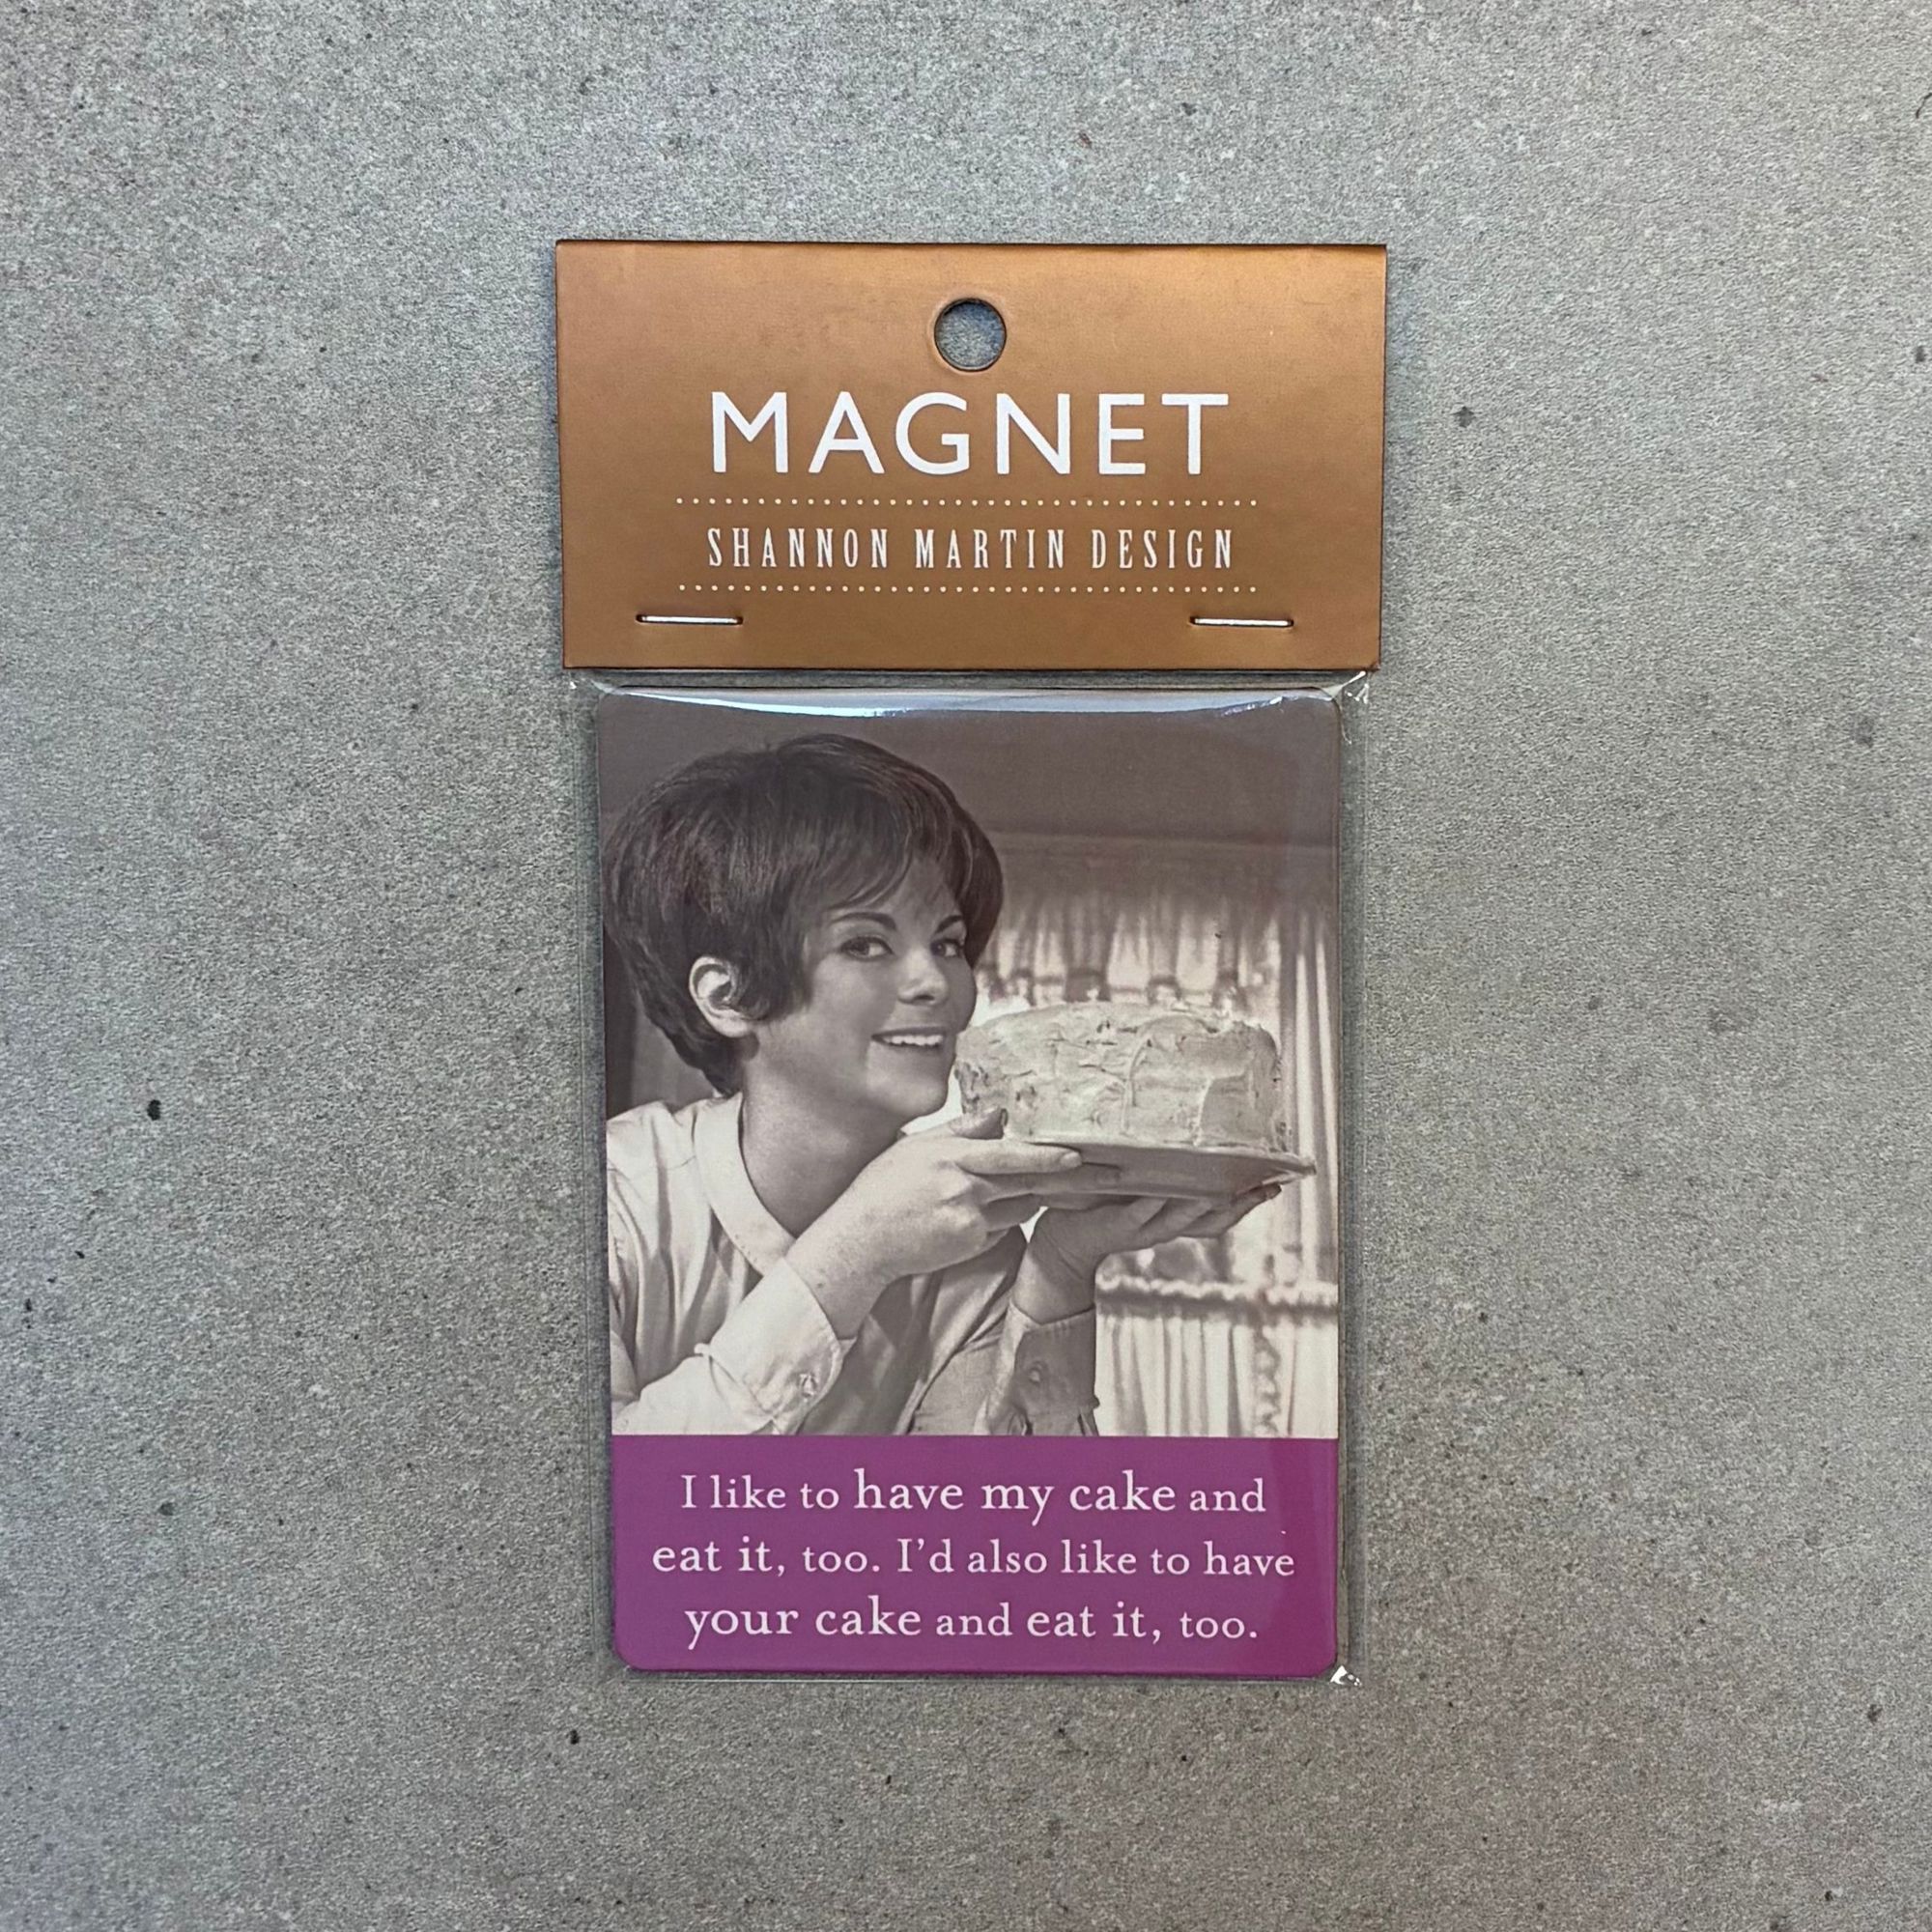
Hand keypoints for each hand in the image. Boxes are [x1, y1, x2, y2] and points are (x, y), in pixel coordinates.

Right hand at [787, 1109, 1112, 1334]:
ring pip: (1019, 1206)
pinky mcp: (970, 1244)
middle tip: (1112, 1176)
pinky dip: (999, 1218)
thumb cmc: (883, 1187)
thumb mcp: (918, 1148)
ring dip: (1027, 1196)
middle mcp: (963, 1189)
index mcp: (951, 1158)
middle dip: (1073, 1180)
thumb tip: (999, 1115)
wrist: (859, 1240)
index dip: (1045, 1157)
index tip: (1077, 1155)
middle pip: (1029, 1183)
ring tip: (1015, 1186)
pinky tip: (969, 1215)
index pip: (1008, 1155)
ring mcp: (968, 1221)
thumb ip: (962, 1130)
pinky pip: (1001, 1228)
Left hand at [1032, 1184, 1281, 1282]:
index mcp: (1175, 1215)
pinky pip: (1137, 1217)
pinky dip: (1151, 1206)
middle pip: (1213, 1220)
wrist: (1061, 1239)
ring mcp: (1143, 1227)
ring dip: (1202, 1206)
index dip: (1251, 1200)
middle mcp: (1166, 1225)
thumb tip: (1182, 1128)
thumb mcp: (1138, 1183)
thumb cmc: (1100, 1203)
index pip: (1222, 1211)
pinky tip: (1162, 1193)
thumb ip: (1159, 1165)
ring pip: (1181, 1220)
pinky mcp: (1115, 1226)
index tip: (1279, 1182)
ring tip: (1225, 1191)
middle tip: (1267, 1187)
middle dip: (1241, 1204)